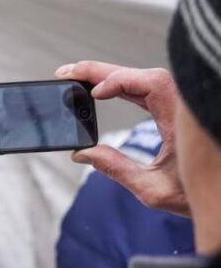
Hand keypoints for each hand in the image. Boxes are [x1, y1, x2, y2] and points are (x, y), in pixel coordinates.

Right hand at [55, 61, 187, 214]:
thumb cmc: (201, 195)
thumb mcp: (154, 189)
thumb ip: (116, 169)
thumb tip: (82, 153)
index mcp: (183, 122)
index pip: (151, 84)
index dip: (120, 81)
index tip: (95, 94)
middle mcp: (183, 107)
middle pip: (139, 75)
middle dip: (100, 71)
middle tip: (66, 73)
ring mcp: (179, 107)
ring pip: (141, 78)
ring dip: (106, 75)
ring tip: (75, 78)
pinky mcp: (174, 112)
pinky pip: (145, 89)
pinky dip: (119, 85)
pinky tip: (98, 88)